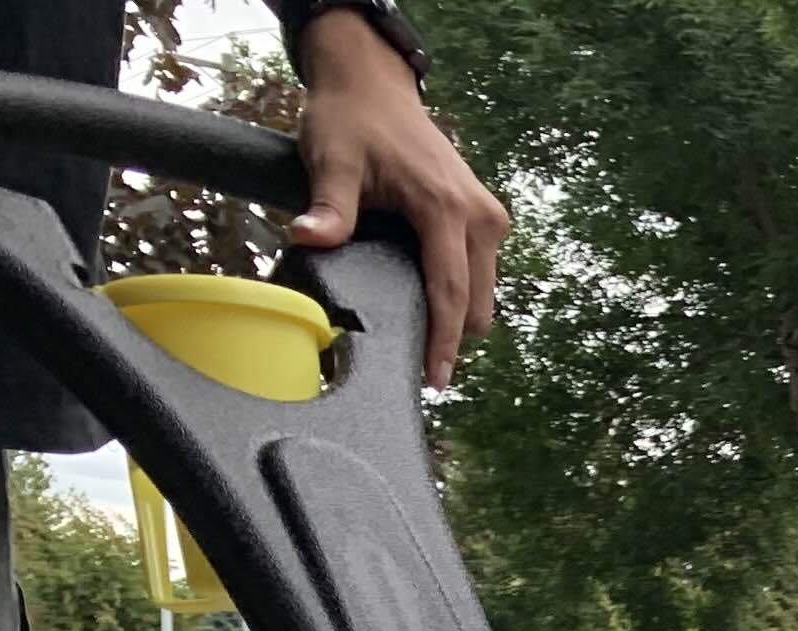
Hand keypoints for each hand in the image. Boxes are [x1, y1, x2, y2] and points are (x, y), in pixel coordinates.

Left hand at [288, 11, 506, 387]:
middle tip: (420, 365)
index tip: (434, 379)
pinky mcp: (486, 217)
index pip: (452, 292)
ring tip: (423, 335)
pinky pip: (482, 272)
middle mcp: (480, 216)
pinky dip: (461, 293)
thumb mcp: (332, 160)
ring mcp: (489, 217)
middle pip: (478, 303)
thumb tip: (308, 238)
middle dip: (453, 337)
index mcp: (447, 209)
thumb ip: (329, 206)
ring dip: (458, 316)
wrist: (374, 84)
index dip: (443, 342)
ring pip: (485, 292)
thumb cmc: (352, 119)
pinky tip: (429, 298)